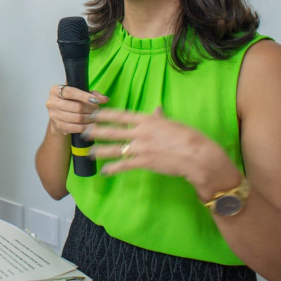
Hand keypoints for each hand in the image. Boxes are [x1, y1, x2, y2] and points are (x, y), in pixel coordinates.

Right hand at [46, 84, 108, 135]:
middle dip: (90, 109)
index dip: (84, 96)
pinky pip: (75, 128)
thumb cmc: (71, 101)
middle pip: (76, 107)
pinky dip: (86, 127)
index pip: (70, 92)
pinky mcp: (58, 126)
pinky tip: (91, 125)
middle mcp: (51, 102)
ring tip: (96, 117)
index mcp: (55, 90)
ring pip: (77, 118)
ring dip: (89, 118)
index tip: (96, 101)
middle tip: (98, 110)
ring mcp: (53, 115)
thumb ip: (93, 94)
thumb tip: (105, 99)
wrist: (60, 115)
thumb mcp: (80, 94)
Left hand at [86, 108, 240, 198]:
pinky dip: (113, 168)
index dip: (104, 114)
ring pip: (115, 148)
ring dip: (100, 150)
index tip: (93, 113)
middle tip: (83, 131)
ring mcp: (141, 147)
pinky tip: (104, 171)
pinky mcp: (144, 162)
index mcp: (147, 120)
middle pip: (113, 131)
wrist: (197, 156)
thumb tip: (156, 109)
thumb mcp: (172, 123)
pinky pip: (124, 165)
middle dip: (96, 131)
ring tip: (88, 152)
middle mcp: (141, 132)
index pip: (121, 115)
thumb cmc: (188, 137)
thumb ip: (160, 117)